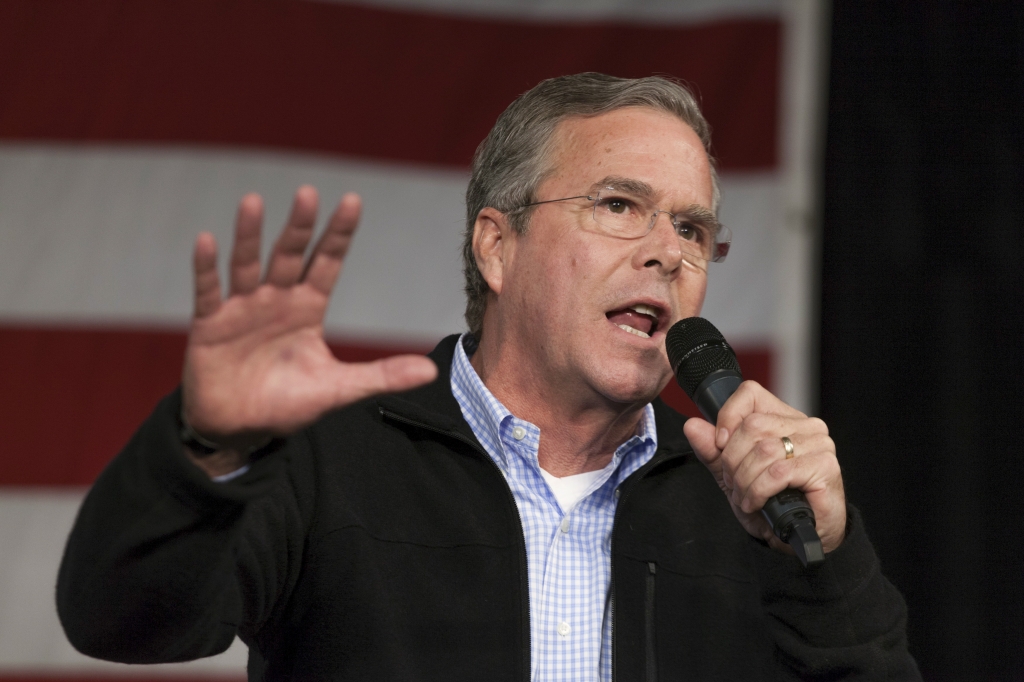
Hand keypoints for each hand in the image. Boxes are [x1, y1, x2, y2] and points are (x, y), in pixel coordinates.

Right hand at [181, 186, 437, 474]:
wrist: (240, 429)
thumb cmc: (288, 404)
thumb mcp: (340, 389)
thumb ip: (382, 375)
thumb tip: (431, 371)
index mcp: (307, 308)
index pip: (326, 264)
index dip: (338, 235)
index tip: (352, 200)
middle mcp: (276, 300)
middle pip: (289, 256)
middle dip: (299, 227)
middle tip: (308, 193)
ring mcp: (241, 309)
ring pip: (247, 265)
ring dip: (249, 235)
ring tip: (253, 201)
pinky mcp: (210, 326)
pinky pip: (207, 293)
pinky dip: (206, 268)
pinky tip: (207, 240)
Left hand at [682, 381, 845, 553]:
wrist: (799, 538)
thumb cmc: (772, 505)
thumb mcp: (733, 475)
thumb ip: (712, 451)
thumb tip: (692, 425)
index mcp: (783, 418)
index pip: (750, 393)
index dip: (728, 417)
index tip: (720, 445)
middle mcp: (805, 426)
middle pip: (751, 425)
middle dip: (732, 460)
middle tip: (734, 483)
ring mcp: (818, 444)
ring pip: (762, 450)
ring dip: (745, 480)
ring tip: (746, 497)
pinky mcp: (825, 466)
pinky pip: (778, 472)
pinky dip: (759, 491)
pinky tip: (758, 503)